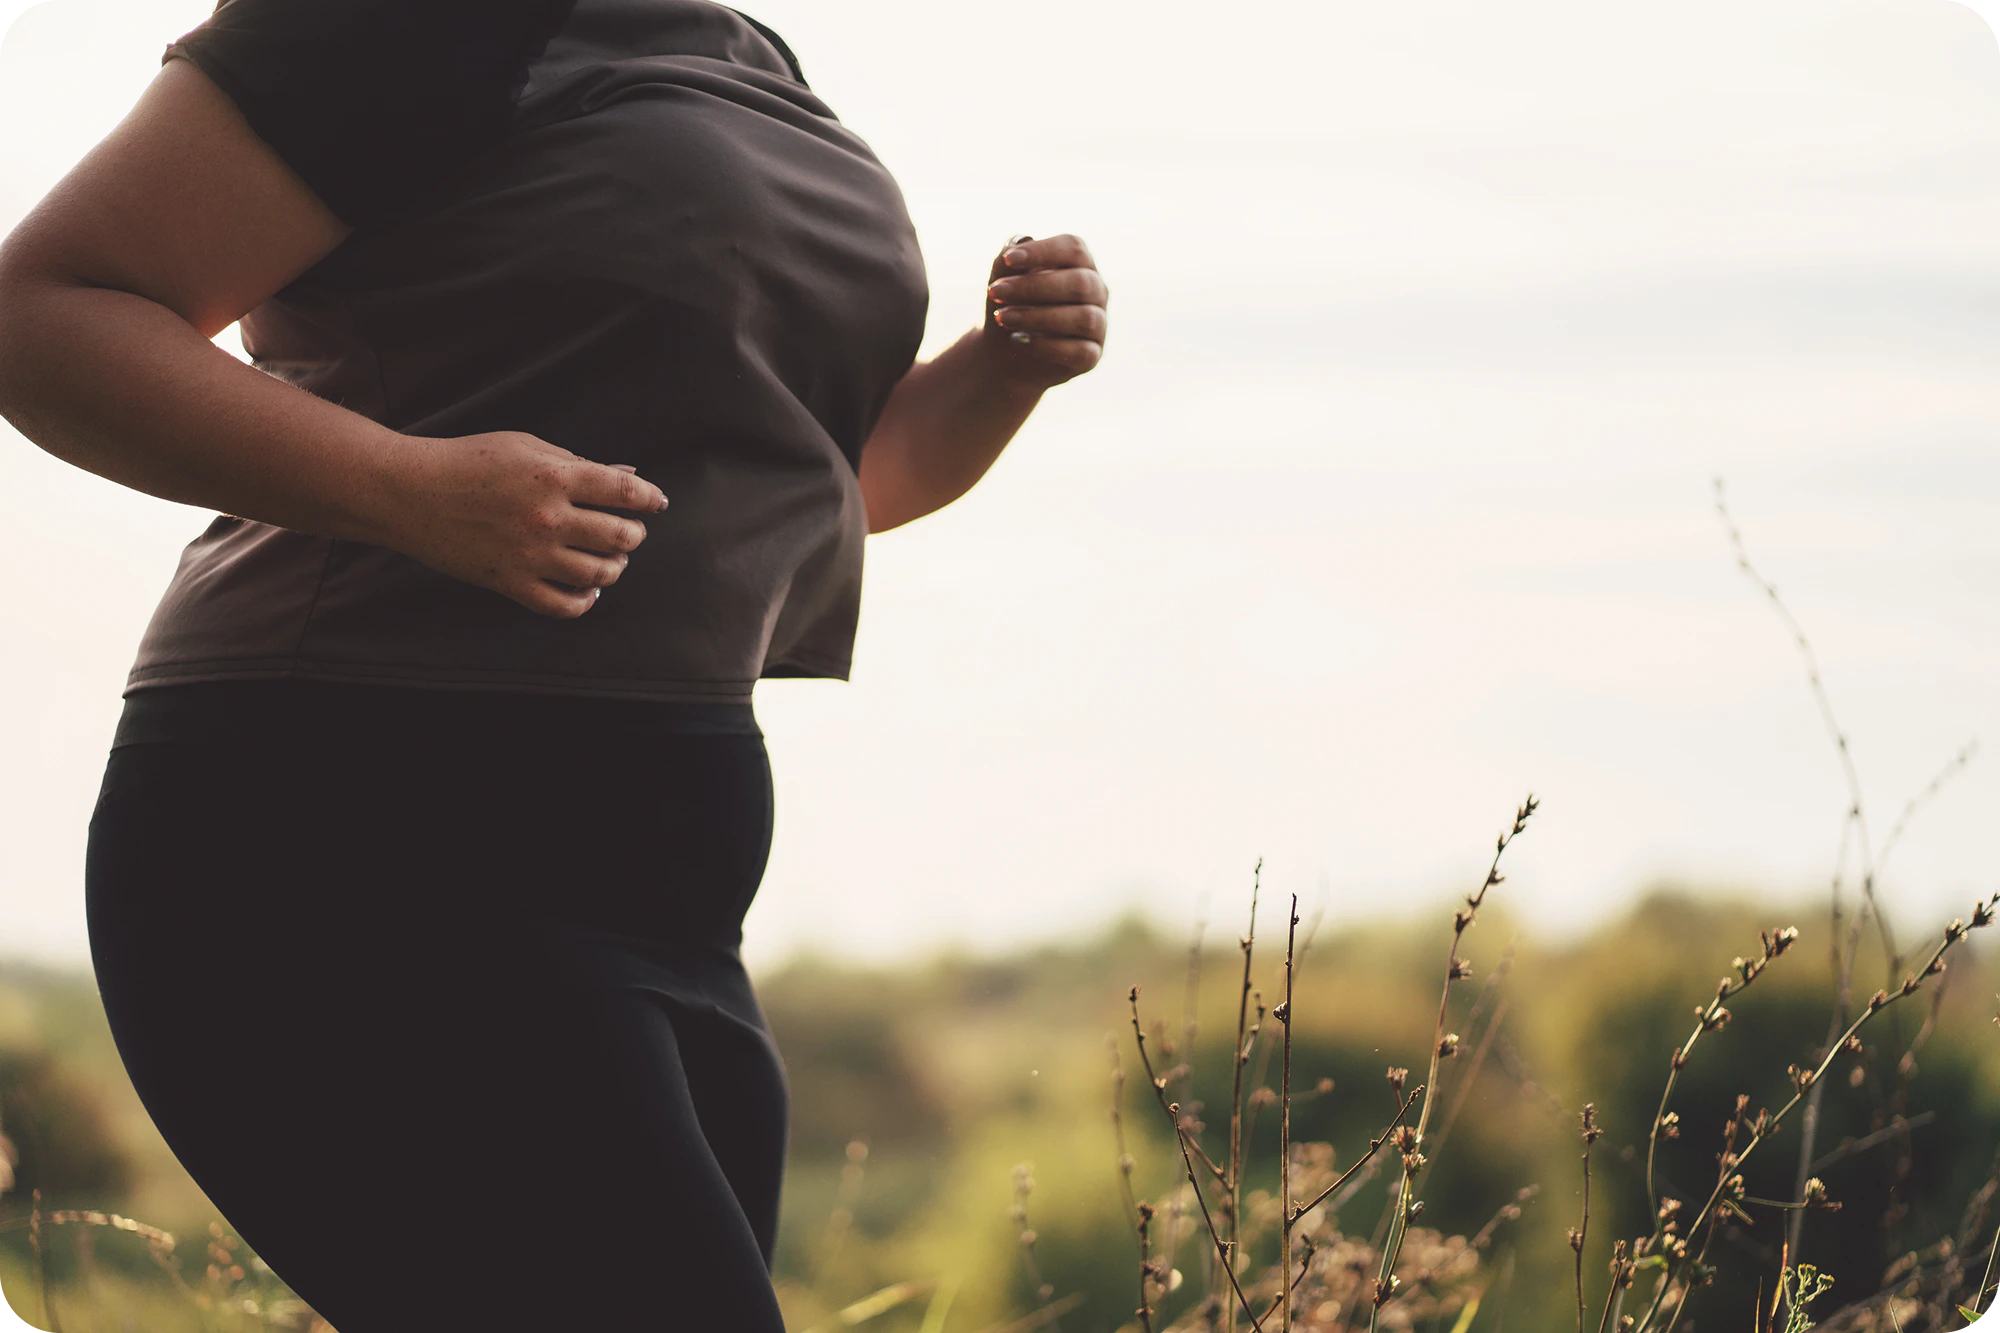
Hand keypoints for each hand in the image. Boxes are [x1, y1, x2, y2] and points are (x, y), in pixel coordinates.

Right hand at [380, 430, 667, 618]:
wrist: (410, 493)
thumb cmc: (467, 460)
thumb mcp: (525, 446)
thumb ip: (578, 463)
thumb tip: (627, 476)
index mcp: (554, 477)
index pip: (624, 493)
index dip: (650, 500)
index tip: (658, 503)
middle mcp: (547, 518)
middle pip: (620, 536)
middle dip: (633, 535)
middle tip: (629, 531)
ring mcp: (530, 555)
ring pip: (599, 574)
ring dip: (615, 567)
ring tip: (611, 559)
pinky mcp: (510, 583)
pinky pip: (563, 605)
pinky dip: (585, 601)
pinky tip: (587, 589)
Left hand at [982, 233, 1108, 391]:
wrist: (1005, 351)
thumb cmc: (1009, 305)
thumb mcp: (1002, 280)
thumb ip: (1007, 259)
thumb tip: (1022, 240)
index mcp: (1080, 263)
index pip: (1073, 248)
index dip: (1042, 252)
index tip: (1008, 260)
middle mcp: (1096, 291)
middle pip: (1079, 282)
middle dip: (1033, 287)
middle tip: (995, 292)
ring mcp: (1098, 324)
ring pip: (1082, 318)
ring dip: (1037, 317)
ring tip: (1003, 318)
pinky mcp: (1092, 356)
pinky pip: (1080, 351)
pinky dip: (1046, 346)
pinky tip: (1018, 340)